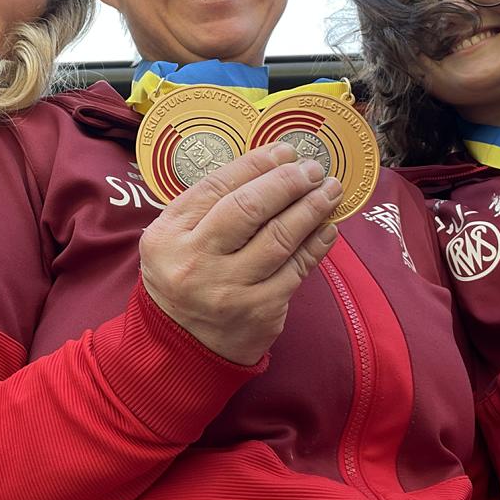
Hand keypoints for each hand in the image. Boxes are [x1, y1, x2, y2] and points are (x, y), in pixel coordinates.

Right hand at [139, 142, 342, 365]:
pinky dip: (316, 244)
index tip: (285, 151)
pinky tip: (328, 227)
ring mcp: (229, 288)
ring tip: (329, 191)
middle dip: (287, 182)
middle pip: (249, 208)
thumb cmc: (183, 279)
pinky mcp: (259, 311)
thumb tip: (266, 169)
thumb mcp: (174, 240)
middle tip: (313, 168)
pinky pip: (296, 269)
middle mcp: (196, 260)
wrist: (180, 348)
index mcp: (169, 235)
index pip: (216, 186)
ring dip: (310, 208)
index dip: (256, 164)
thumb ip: (207, 207)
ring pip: (279, 238)